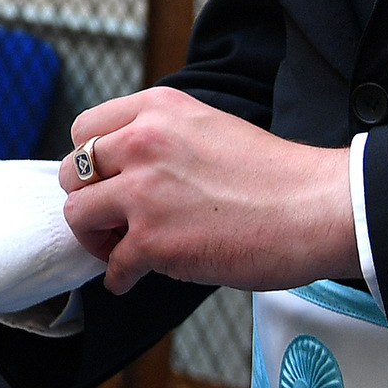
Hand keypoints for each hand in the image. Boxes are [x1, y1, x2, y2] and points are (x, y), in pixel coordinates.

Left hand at [60, 87, 360, 294]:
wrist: (315, 208)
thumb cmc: (275, 176)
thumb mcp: (208, 126)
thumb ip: (162, 138)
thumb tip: (125, 169)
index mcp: (157, 110)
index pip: (85, 128)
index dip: (91, 160)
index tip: (106, 179)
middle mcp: (143, 143)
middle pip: (72, 172)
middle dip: (89, 198)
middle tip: (111, 218)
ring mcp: (144, 192)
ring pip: (78, 216)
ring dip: (95, 238)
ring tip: (119, 248)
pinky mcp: (152, 241)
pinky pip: (110, 264)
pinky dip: (120, 277)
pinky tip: (134, 277)